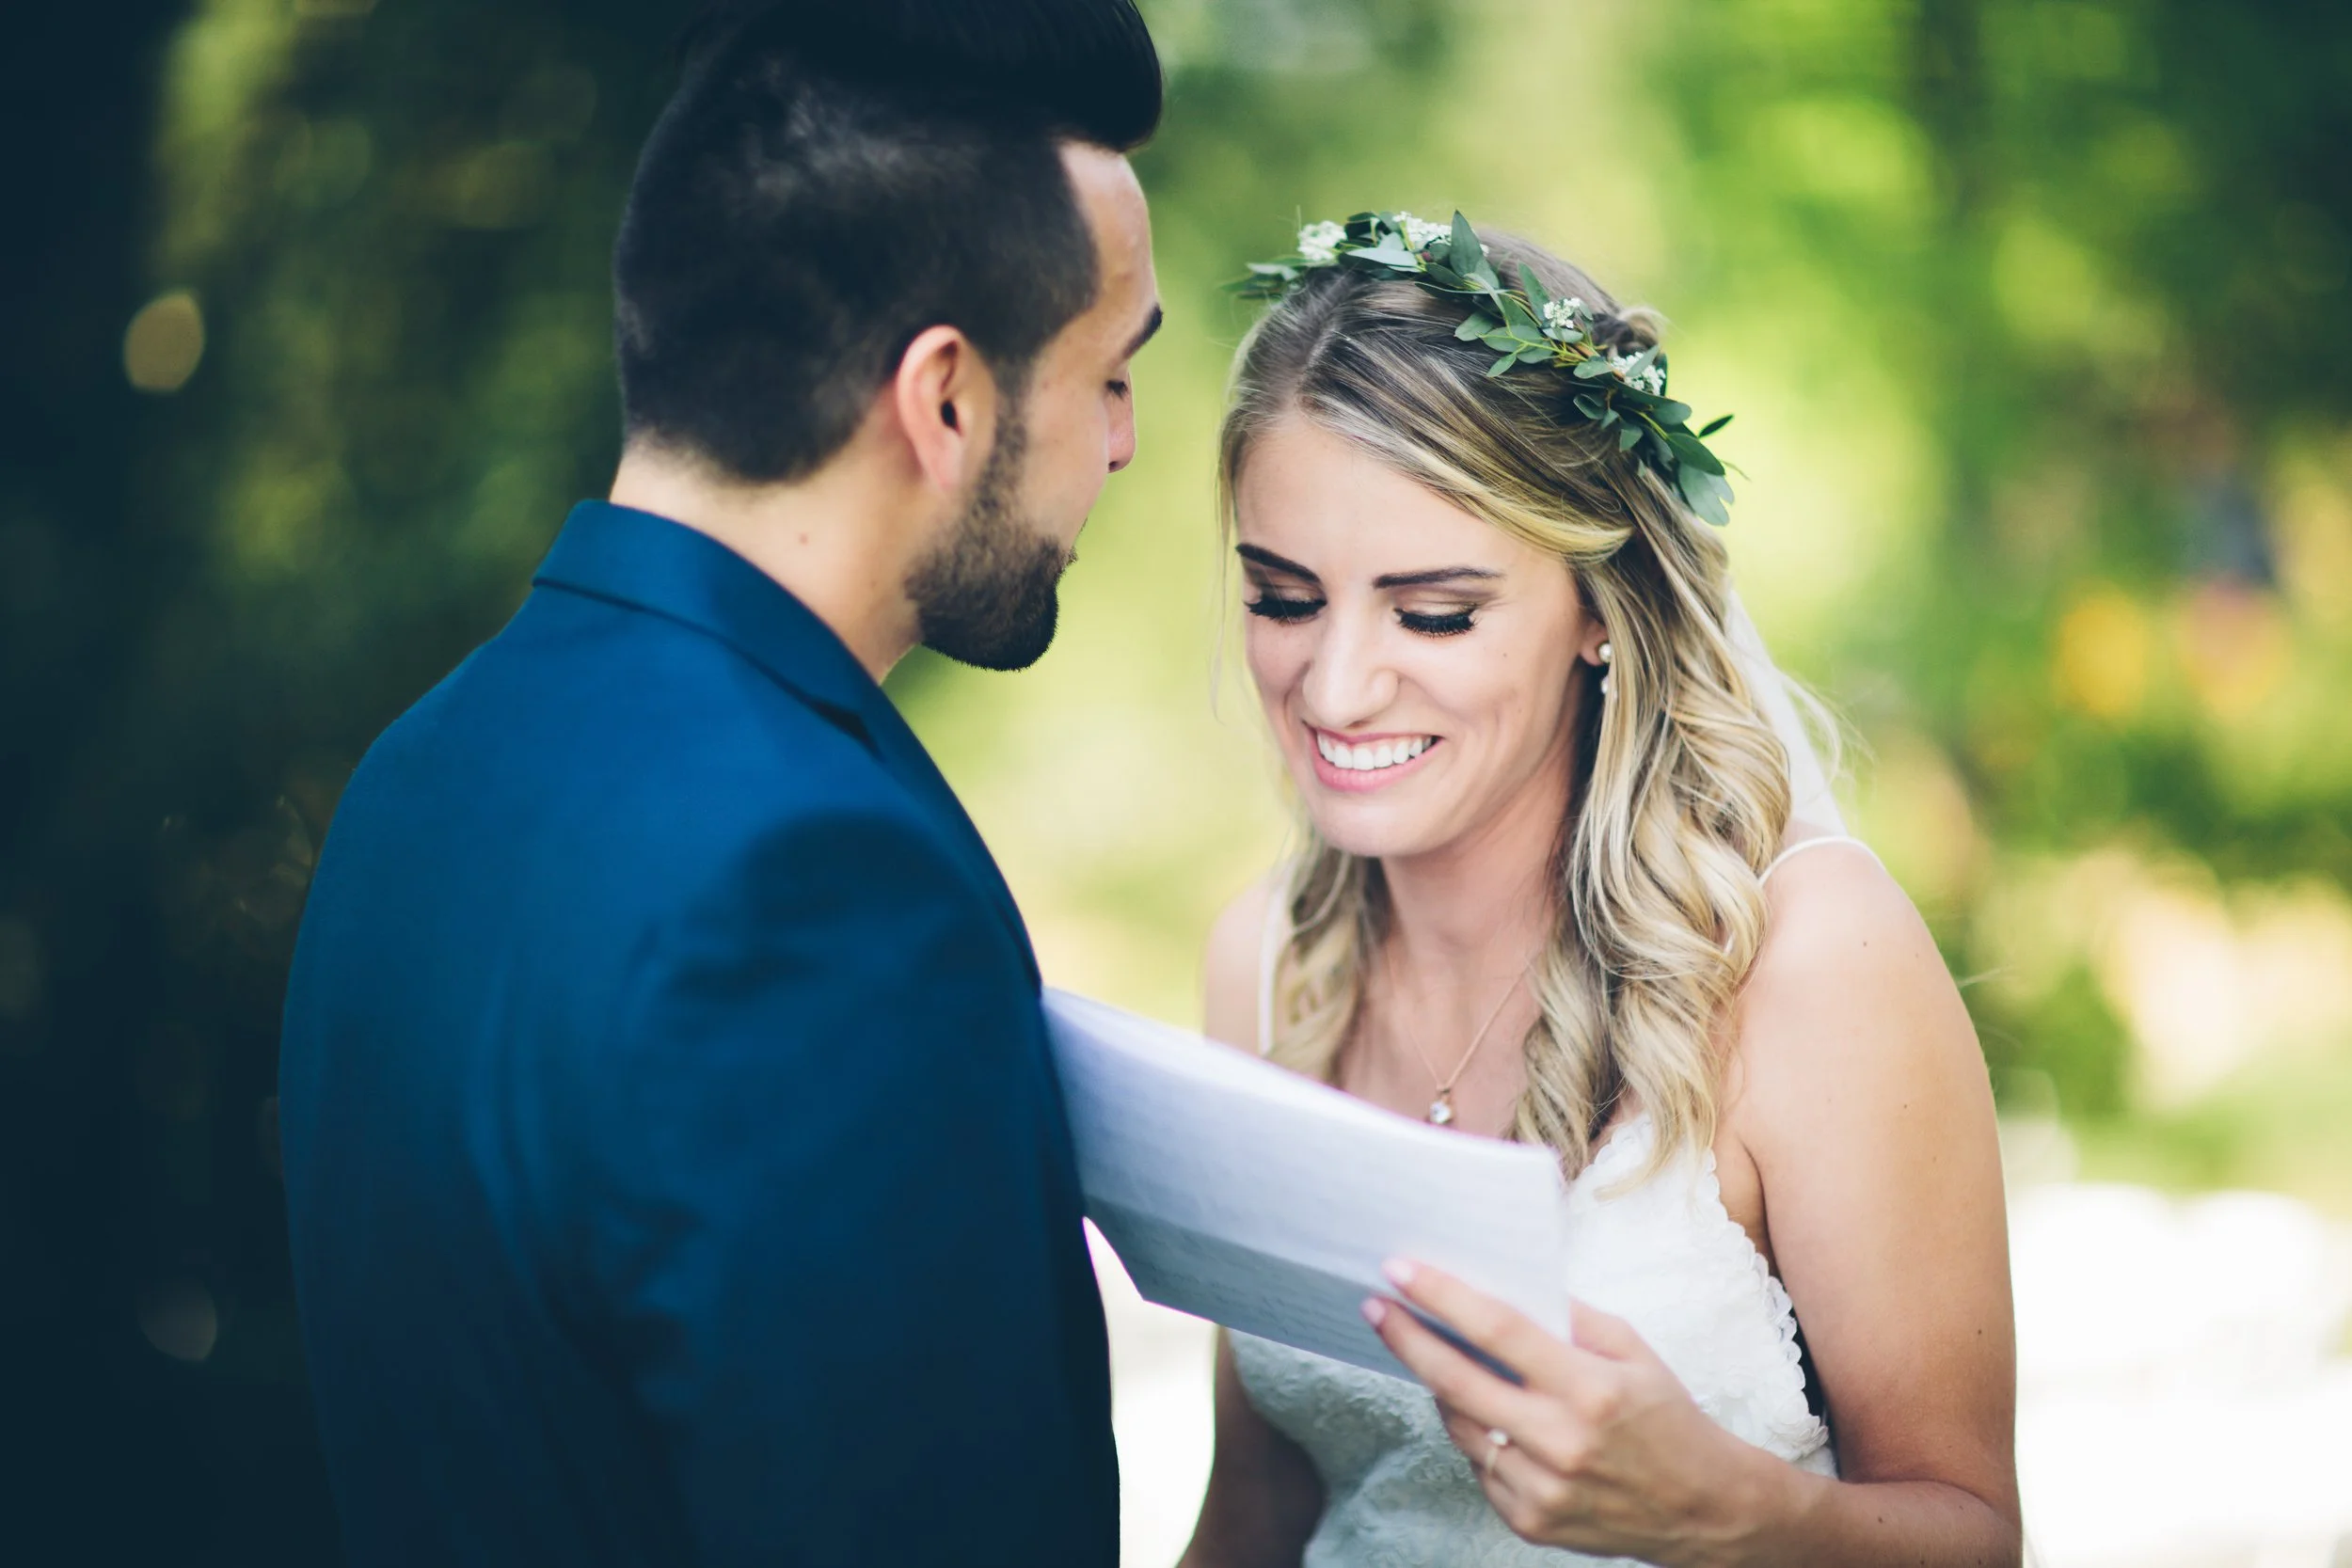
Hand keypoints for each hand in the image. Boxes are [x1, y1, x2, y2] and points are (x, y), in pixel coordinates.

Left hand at [1364, 1260, 1775, 1567]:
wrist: (1704, 1508)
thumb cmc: (1666, 1416)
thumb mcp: (1632, 1349)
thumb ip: (1569, 1316)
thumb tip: (1503, 1282)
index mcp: (1590, 1388)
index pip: (1498, 1329)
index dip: (1441, 1297)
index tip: (1399, 1270)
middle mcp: (1561, 1441)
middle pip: (1457, 1381)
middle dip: (1407, 1339)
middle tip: (1376, 1308)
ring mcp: (1542, 1488)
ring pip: (1460, 1426)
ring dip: (1441, 1387)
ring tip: (1437, 1357)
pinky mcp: (1530, 1521)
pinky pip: (1480, 1466)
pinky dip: (1478, 1436)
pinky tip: (1494, 1418)